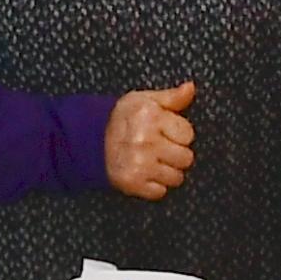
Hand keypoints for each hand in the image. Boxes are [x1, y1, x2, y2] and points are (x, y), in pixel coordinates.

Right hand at [104, 82, 196, 198]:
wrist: (90, 140)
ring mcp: (138, 164)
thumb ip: (171, 97)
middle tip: (160, 149)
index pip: (188, 134)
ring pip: (176, 177)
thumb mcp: (144, 101)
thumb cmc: (121, 119)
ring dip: (168, 172)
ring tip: (153, 161)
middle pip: (186, 158)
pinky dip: (155, 186)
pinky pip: (160, 192)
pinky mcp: (132, 183)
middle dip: (176, 154)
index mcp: (150, 117)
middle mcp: (144, 141)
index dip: (179, 134)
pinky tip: (145, 173)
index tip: (167, 133)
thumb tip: (190, 88)